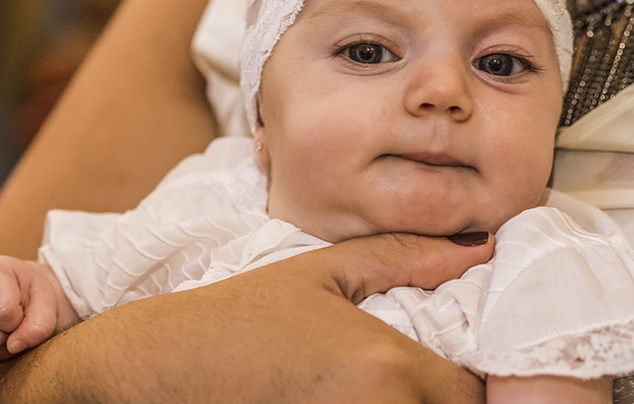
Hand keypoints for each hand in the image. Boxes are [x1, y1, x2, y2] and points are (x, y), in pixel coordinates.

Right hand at [0, 231, 493, 402]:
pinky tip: (339, 402)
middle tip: (404, 380)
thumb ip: (404, 257)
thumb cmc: (235, 318)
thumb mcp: (319, 273)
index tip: (443, 367)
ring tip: (364, 389)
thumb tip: (481, 246)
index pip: (468, 393)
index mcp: (384, 367)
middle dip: (436, 400)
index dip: (464, 384)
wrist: (152, 369)